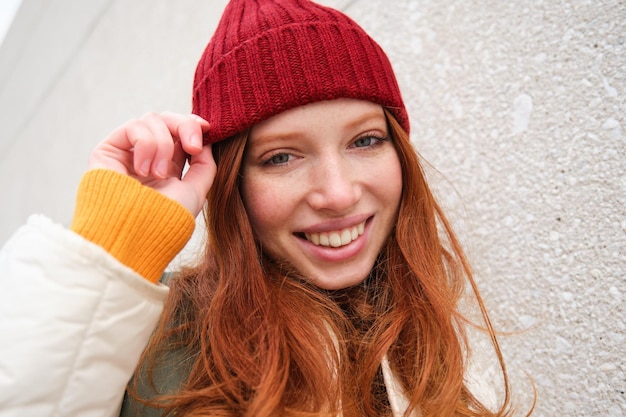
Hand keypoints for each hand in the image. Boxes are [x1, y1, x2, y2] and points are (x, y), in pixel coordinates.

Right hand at [88, 112, 215, 216]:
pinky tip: (143, 170)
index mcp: (168, 167)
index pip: (180, 133)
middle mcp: (147, 157)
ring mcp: (127, 153)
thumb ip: (204, 165)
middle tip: (193, 146)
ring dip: (163, 145)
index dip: (193, 125)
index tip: (208, 129)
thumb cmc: (166, 219)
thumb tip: (205, 139)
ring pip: (151, 120)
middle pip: (166, 120)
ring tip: (159, 174)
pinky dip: (146, 144)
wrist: (137, 234)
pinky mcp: (108, 150)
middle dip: (184, 126)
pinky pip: (133, 127)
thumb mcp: (196, 191)